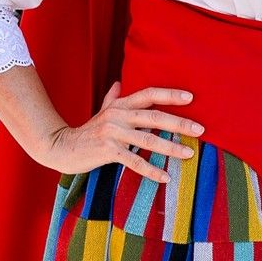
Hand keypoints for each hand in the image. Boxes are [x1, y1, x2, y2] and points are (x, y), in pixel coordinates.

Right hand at [38, 82, 202, 180]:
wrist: (61, 147)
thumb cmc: (87, 131)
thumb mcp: (101, 111)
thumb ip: (112, 98)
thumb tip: (118, 82)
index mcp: (120, 105)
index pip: (148, 95)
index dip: (169, 94)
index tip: (190, 98)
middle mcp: (118, 116)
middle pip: (154, 117)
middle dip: (179, 123)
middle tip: (200, 130)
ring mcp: (113, 133)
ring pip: (148, 140)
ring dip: (171, 148)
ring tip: (189, 154)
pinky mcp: (108, 151)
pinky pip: (134, 162)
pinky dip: (151, 170)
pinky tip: (166, 178)